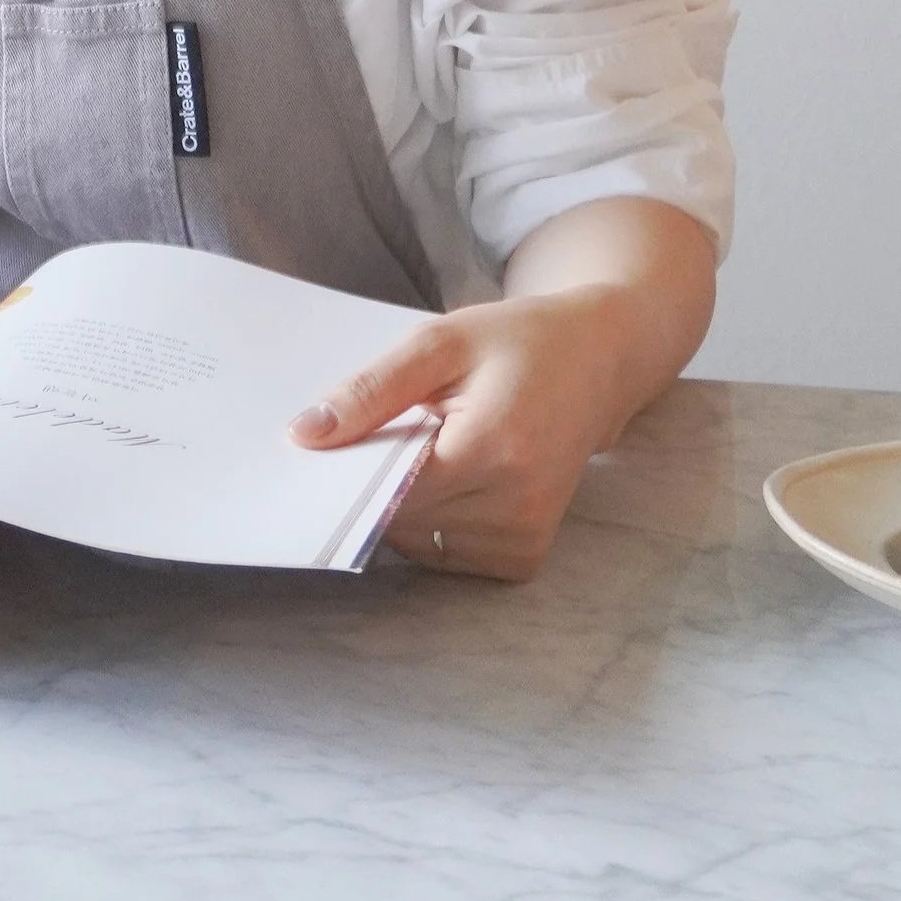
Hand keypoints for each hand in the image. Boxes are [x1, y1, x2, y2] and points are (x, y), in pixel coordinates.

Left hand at [289, 288, 633, 581]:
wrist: (598, 363)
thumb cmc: (516, 342)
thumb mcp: (439, 342)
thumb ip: (371, 389)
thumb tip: (303, 435)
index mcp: (494, 447)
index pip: (390, 489)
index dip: (349, 470)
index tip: (321, 447)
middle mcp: (517, 506)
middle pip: (399, 520)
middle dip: (374, 482)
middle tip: (384, 431)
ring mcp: (525, 539)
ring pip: (416, 542)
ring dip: (402, 503)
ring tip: (430, 445)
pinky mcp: (524, 558)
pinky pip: (443, 554)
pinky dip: (430, 521)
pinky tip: (449, 475)